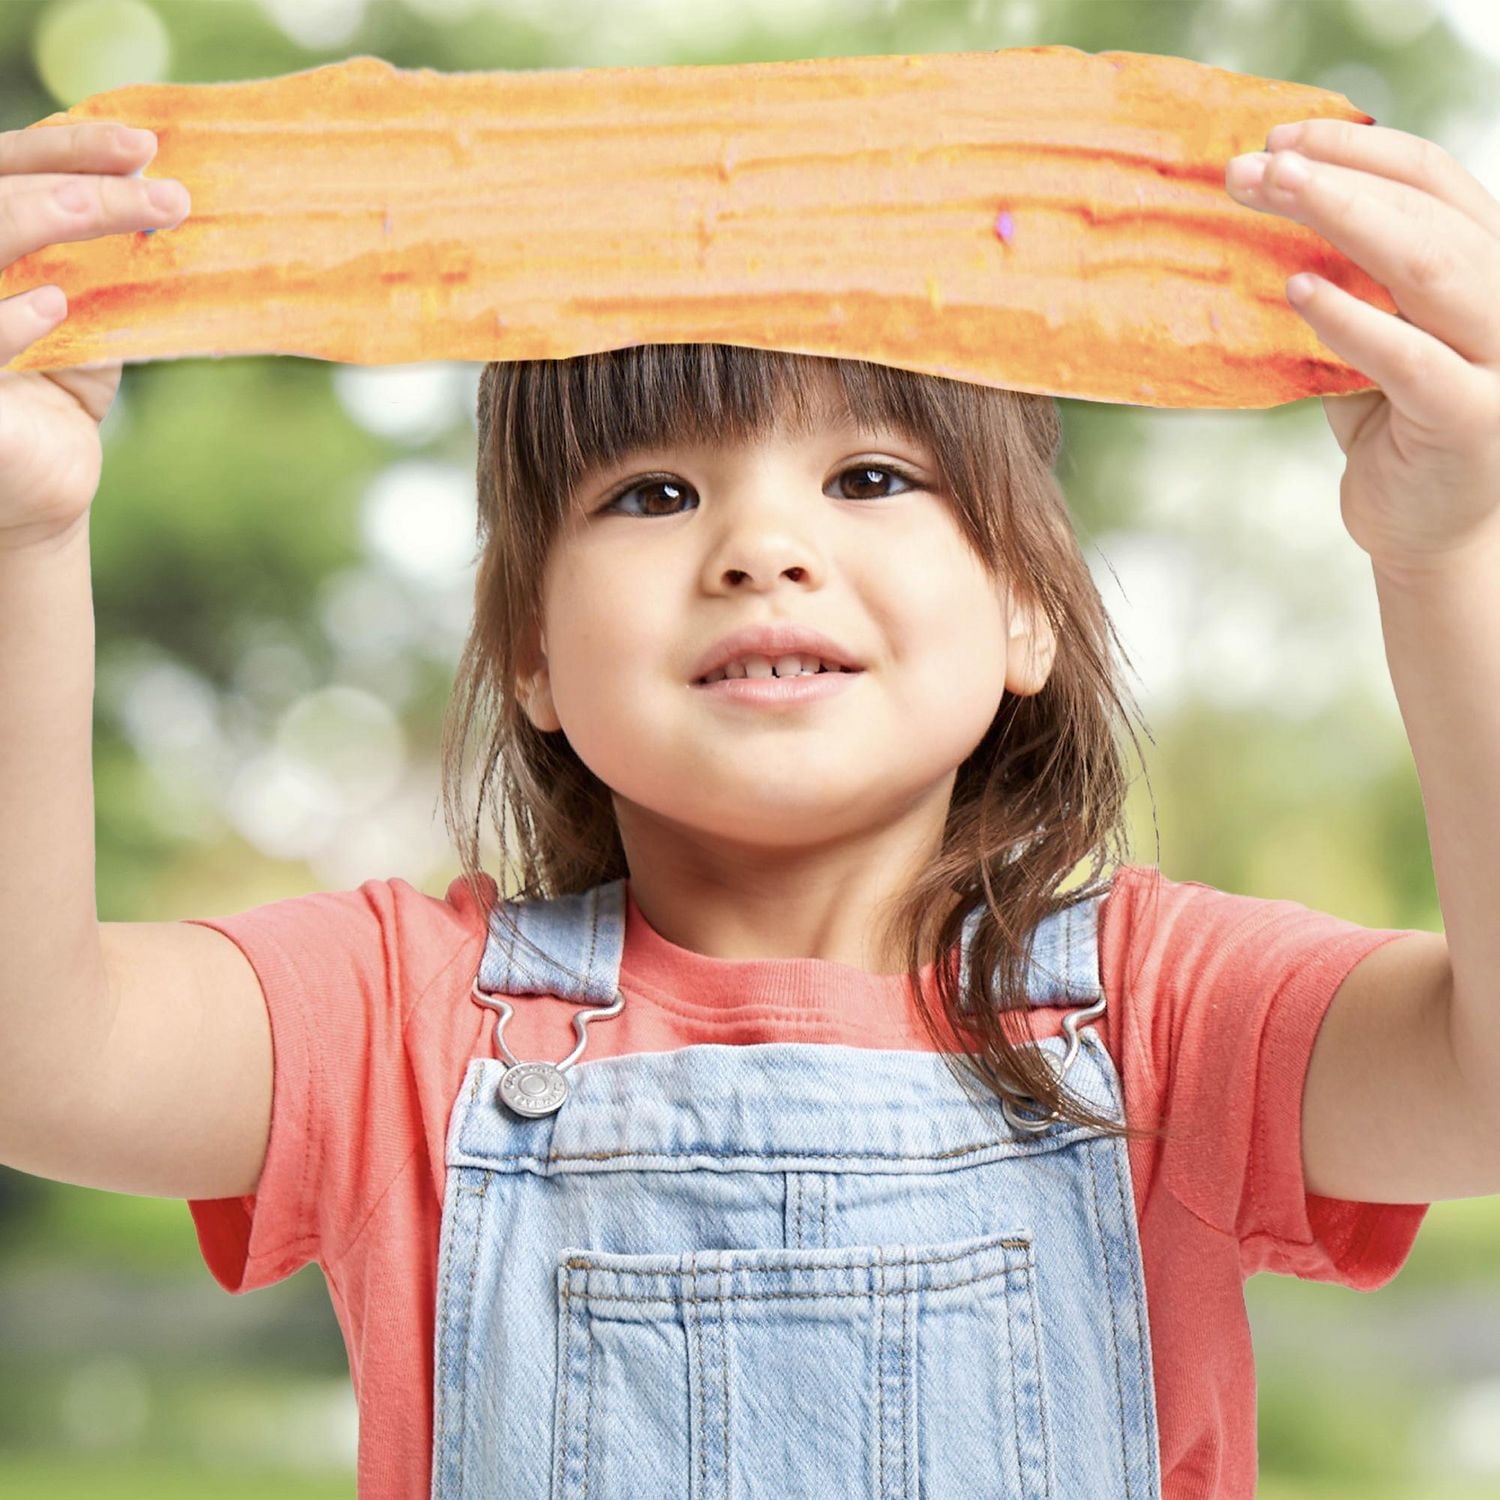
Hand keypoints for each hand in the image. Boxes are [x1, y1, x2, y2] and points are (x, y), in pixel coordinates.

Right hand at [0, 120, 189, 551]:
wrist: (42, 485)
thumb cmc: (57, 388)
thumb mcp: (87, 310)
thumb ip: (102, 256)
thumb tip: (160, 189)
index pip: (4, 164)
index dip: (67, 144)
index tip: (145, 143)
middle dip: (78, 180)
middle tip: (169, 196)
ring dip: (42, 217)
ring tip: (114, 216)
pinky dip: (4, 322)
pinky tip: (52, 306)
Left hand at [1225, 119, 1499, 580]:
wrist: (1422, 531)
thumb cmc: (1390, 427)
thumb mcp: (1365, 340)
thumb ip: (1345, 282)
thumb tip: (1263, 218)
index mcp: (1484, 263)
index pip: (1431, 177)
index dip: (1357, 149)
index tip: (1278, 141)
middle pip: (1427, 209)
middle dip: (1334, 178)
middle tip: (1248, 168)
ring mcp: (1498, 357)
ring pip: (1430, 265)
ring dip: (1342, 222)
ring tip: (1271, 198)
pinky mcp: (1469, 417)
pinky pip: (1411, 356)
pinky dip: (1353, 319)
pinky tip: (1297, 291)